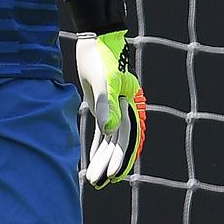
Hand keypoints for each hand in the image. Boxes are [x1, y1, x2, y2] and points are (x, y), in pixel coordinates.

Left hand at [75, 30, 145, 186]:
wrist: (95, 39)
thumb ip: (107, 106)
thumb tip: (109, 131)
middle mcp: (126, 109)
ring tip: (94, 180)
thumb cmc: (101, 57)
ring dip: (103, 158)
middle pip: (119, 142)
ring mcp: (115, 109)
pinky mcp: (103, 106)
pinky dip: (98, 147)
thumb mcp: (103, 81)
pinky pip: (102, 132)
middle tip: (99, 183)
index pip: (127, 136)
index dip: (122, 156)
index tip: (115, 174)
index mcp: (131, 105)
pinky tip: (93, 160)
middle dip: (111, 163)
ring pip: (110, 140)